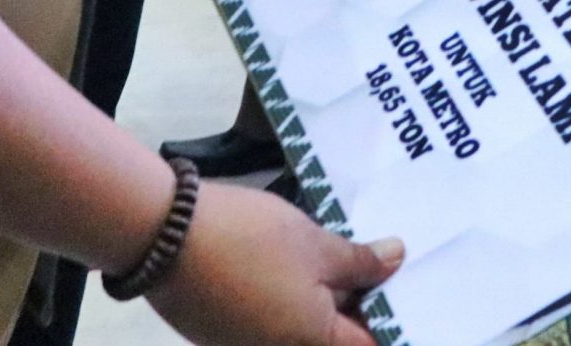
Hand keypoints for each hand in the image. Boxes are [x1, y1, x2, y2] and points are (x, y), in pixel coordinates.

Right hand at [147, 180, 402, 345]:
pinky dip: (287, 296)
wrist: (162, 235)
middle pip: (332, 336)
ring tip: (339, 256)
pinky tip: (293, 261)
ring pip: (298, 327)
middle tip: (377, 263)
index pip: (368, 343)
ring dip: (321, 299)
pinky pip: (267, 319)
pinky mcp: (219, 329)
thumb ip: (359, 260)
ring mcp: (245, 344)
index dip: (391, 318)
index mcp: (312, 342)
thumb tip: (396, 261)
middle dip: (358, 303)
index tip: (408, 290)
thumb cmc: (249, 240)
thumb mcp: (315, 242)